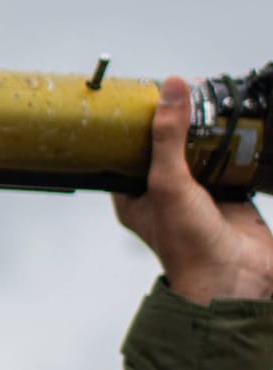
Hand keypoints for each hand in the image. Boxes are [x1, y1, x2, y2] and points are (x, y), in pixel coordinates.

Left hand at [113, 76, 272, 303]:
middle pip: (168, 147)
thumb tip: (171, 89)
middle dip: (178, 122)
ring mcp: (197, 196)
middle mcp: (163, 194)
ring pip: (201, 154)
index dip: (137, 122)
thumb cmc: (188, 246)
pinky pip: (231, 166)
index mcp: (134, 195)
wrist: (235, 279)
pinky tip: (240, 129)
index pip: (128, 148)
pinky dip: (237, 149)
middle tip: (186, 92)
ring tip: (213, 103)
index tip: (147, 93)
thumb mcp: (168, 182)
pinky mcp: (229, 198)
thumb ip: (168, 136)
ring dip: (209, 133)